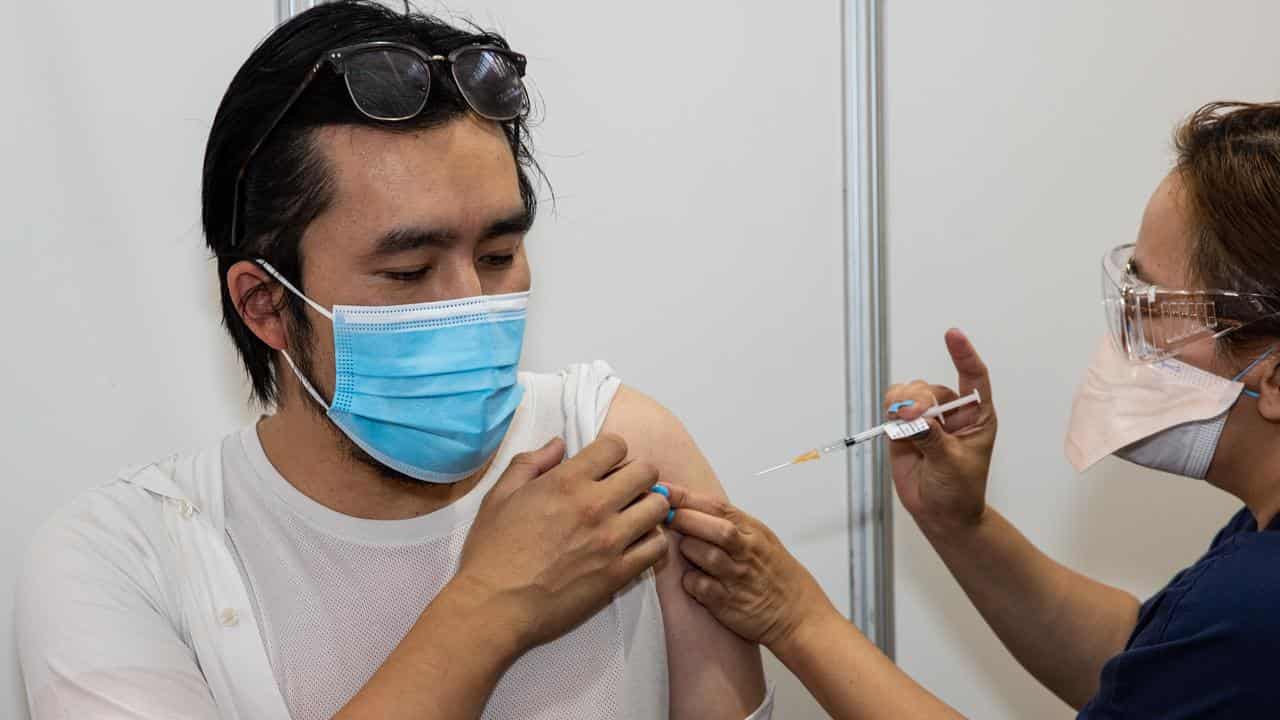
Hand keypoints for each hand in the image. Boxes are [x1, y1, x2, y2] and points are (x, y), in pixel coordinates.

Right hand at [455, 435, 670, 649]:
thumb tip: (559, 444)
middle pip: (646, 472)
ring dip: (648, 507)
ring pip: (658, 507)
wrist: (494, 606)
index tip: (604, 466)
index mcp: (566, 482)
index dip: (612, 451)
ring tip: (631, 518)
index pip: (615, 445)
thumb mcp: (499, 496)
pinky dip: (651, 542)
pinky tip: (634, 545)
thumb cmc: (491, 551)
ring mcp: (610, 540)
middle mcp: (594, 505)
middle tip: (624, 490)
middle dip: (637, 475)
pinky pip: (657, 547)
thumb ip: (531, 463)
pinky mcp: (618, 573)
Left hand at [662, 484, 837, 651]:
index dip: (685, 497)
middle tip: (663, 517)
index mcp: (753, 531)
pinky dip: (690, 581)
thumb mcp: (761, 539)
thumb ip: (729, 523)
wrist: (798, 615)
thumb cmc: (776, 575)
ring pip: (703, 554)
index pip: (716, 506)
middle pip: (711, 528)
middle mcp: (747, 552)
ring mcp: (737, 577)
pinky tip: (695, 580)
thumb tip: (688, 506)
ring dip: (687, 551)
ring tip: (689, 553)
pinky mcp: (728, 602)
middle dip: (683, 519)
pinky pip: (699, 586)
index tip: (663, 490)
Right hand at [884, 328, 996, 536]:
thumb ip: (931, 436)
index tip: (952, 335)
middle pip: (931, 387)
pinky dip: (890, 410)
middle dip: (920, 398)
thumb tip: (910, 416)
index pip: (974, 378)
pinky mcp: (904, 428)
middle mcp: (951, 413)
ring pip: (909, 392)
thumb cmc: (960, 490)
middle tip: (913, 417)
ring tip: (903, 423)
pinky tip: (894, 423)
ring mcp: (926, 419)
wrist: (941, 514)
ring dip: (902, 402)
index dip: (963, 355)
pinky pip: (892, 407)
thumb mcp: (952, 463)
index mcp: (975, 416)